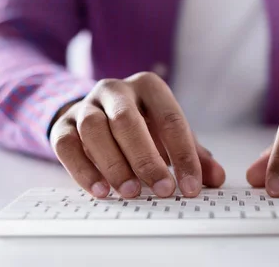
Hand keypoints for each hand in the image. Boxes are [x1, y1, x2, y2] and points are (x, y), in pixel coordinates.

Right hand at [50, 73, 225, 198]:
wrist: (97, 113)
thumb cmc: (142, 125)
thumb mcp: (169, 134)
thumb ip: (194, 154)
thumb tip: (216, 178)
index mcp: (149, 87)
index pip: (170, 118)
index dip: (183, 155)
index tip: (191, 186)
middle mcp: (115, 90)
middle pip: (127, 121)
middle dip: (146, 159)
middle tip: (163, 191)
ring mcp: (85, 104)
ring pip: (94, 129)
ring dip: (113, 164)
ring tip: (131, 192)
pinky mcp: (62, 124)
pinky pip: (66, 145)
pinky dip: (83, 170)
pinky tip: (101, 191)